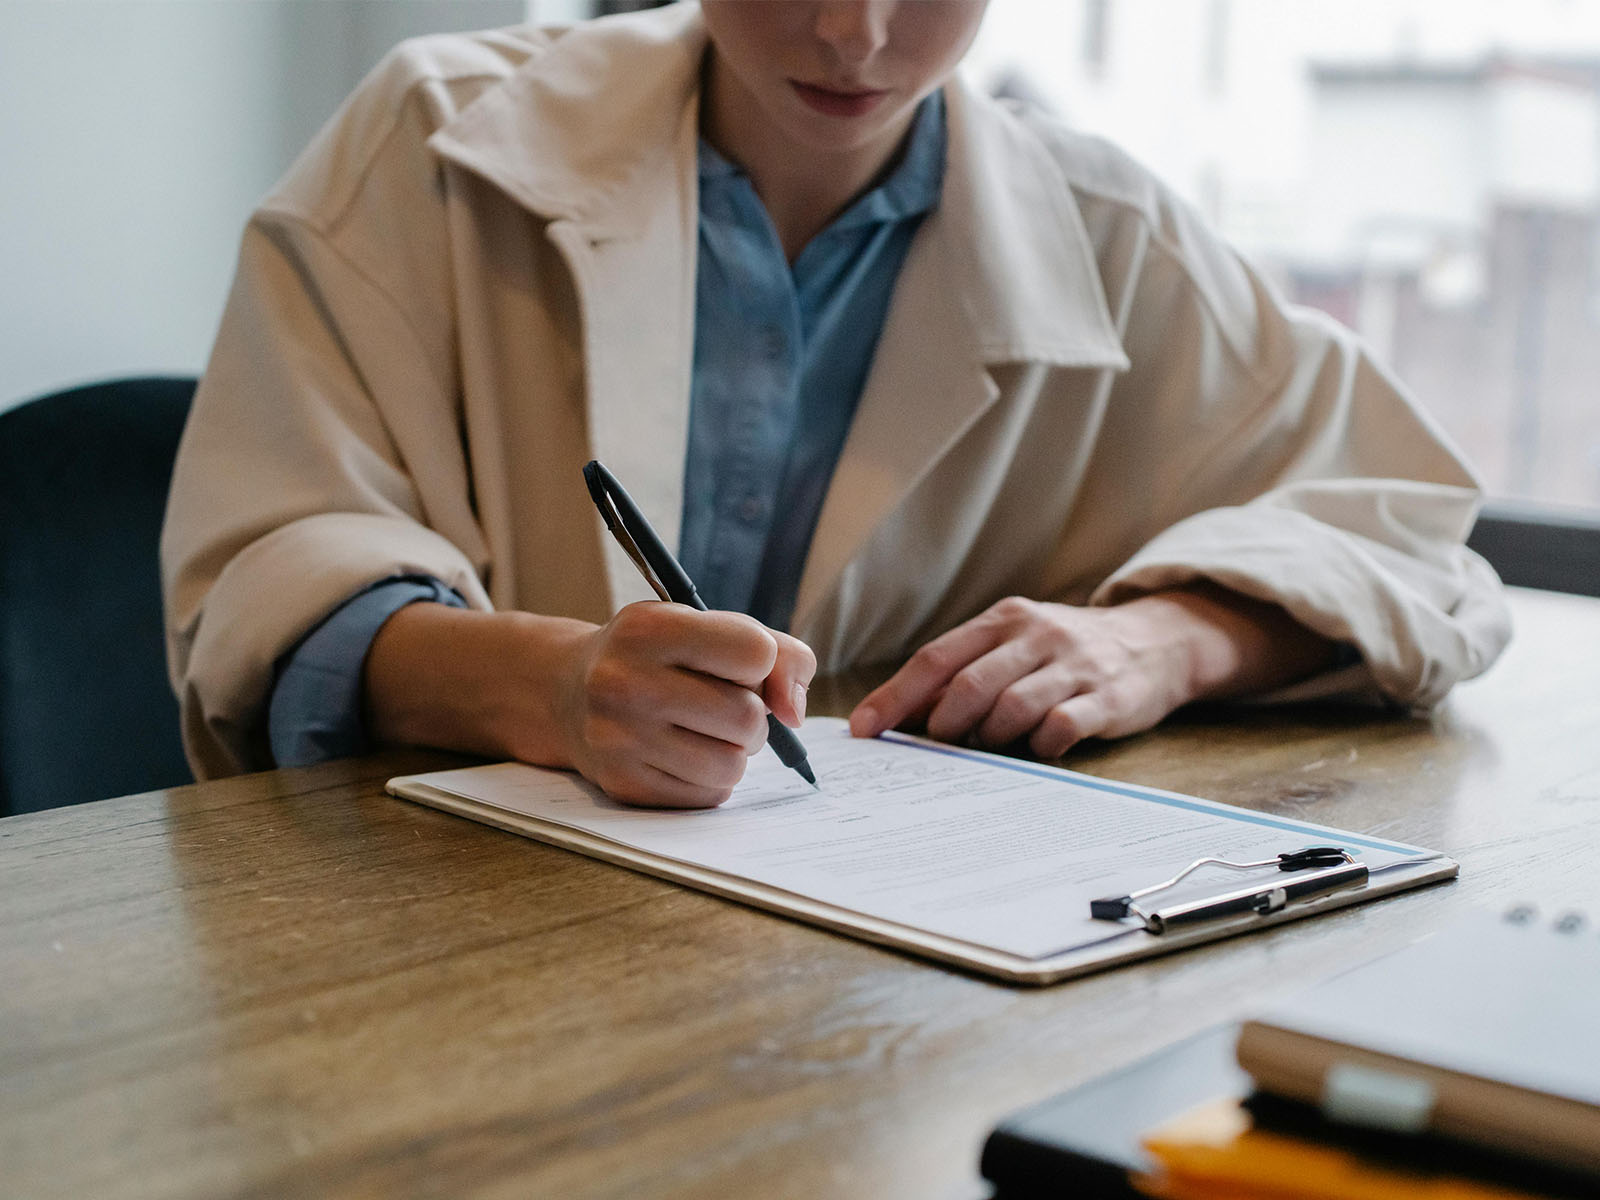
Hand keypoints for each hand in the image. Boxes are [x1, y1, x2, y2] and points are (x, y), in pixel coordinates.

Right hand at [555, 602, 815, 807]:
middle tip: (727, 706)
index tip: (738, 665)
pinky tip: (684, 755)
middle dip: (753, 715)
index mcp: (650, 629)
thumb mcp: (705, 627)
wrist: (568, 692)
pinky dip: (711, 779)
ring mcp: (619, 738)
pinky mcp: (623, 784)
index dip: (761, 663)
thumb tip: (795, 712)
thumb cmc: (657, 656)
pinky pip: (708, 795)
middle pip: (747, 716)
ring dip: (735, 752)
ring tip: (707, 733)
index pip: (755, 652)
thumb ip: (777, 652)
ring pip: (732, 764)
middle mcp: (625, 682)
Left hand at [848, 589, 1336, 758]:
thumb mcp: (1014, 644)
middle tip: (933, 748)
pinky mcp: (1107, 697)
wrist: (1157, 642)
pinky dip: (1039, 746)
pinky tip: (1037, 750)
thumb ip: (963, 671)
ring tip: (989, 748)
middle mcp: (1036, 635)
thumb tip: (897, 713)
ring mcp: (1073, 665)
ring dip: (988, 738)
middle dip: (941, 724)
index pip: (936, 658)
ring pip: (1011, 707)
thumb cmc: (1064, 653)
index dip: (895, 696)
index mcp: (1003, 620)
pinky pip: (1061, 727)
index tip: (863, 729)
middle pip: (969, 684)